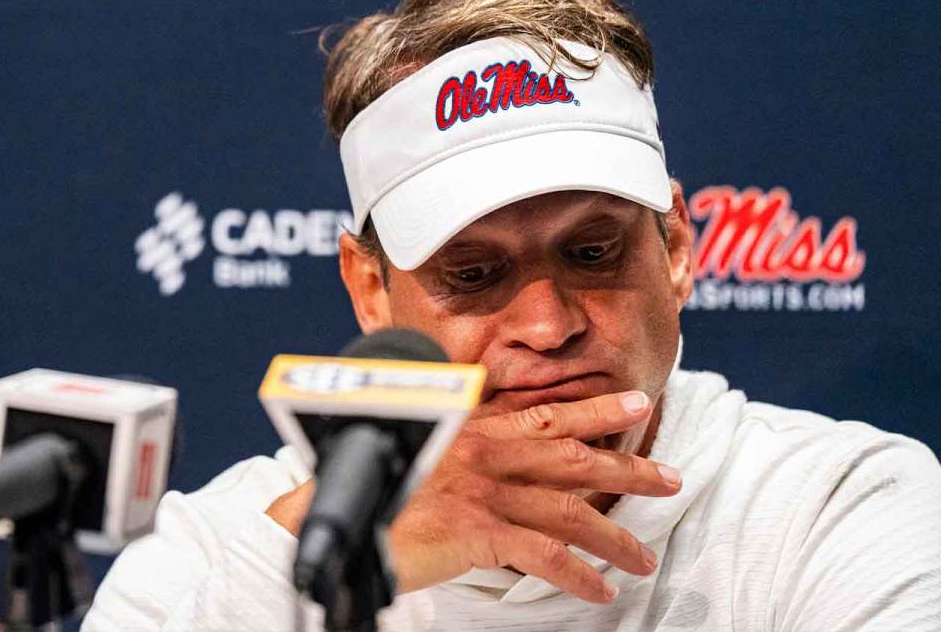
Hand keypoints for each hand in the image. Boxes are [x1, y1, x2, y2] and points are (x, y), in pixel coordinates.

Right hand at [266, 391, 680, 603]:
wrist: (327, 519)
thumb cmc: (364, 487)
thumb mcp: (415, 452)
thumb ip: (457, 447)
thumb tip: (494, 456)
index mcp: (471, 426)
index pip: (546, 414)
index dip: (596, 411)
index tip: (636, 406)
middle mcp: (483, 450)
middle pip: (573, 456)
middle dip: (628, 469)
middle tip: (670, 478)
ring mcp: (482, 490)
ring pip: (569, 510)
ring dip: (614, 536)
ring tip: (643, 558)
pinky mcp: (476, 531)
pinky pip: (543, 556)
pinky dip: (577, 575)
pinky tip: (598, 590)